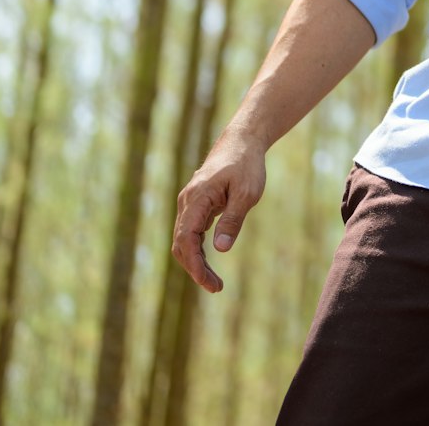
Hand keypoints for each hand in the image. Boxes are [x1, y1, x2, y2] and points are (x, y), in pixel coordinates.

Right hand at [171, 128, 267, 292]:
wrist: (242, 141)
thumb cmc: (246, 165)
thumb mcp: (247, 193)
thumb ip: (233, 219)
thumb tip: (220, 249)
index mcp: (196, 199)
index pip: (187, 240)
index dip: (195, 265)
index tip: (209, 283)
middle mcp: (187, 202)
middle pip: (181, 244)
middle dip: (195, 268)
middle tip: (216, 287)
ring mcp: (190, 203)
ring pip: (185, 239)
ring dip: (196, 261)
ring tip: (214, 281)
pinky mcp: (197, 204)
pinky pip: (191, 232)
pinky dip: (198, 249)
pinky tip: (209, 261)